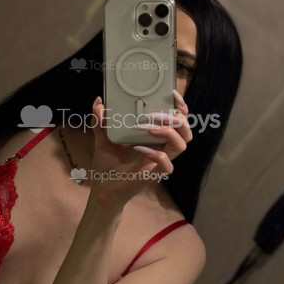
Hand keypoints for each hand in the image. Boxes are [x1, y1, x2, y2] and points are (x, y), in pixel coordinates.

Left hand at [88, 90, 191, 207]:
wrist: (103, 189)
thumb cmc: (107, 165)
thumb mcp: (103, 138)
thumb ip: (101, 121)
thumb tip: (98, 102)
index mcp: (155, 137)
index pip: (176, 120)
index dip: (180, 107)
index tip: (172, 94)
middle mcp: (161, 148)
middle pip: (185, 130)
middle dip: (176, 117)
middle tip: (157, 112)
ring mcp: (160, 162)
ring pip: (181, 145)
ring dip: (168, 131)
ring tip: (149, 127)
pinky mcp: (155, 175)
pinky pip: (167, 164)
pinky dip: (157, 155)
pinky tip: (140, 148)